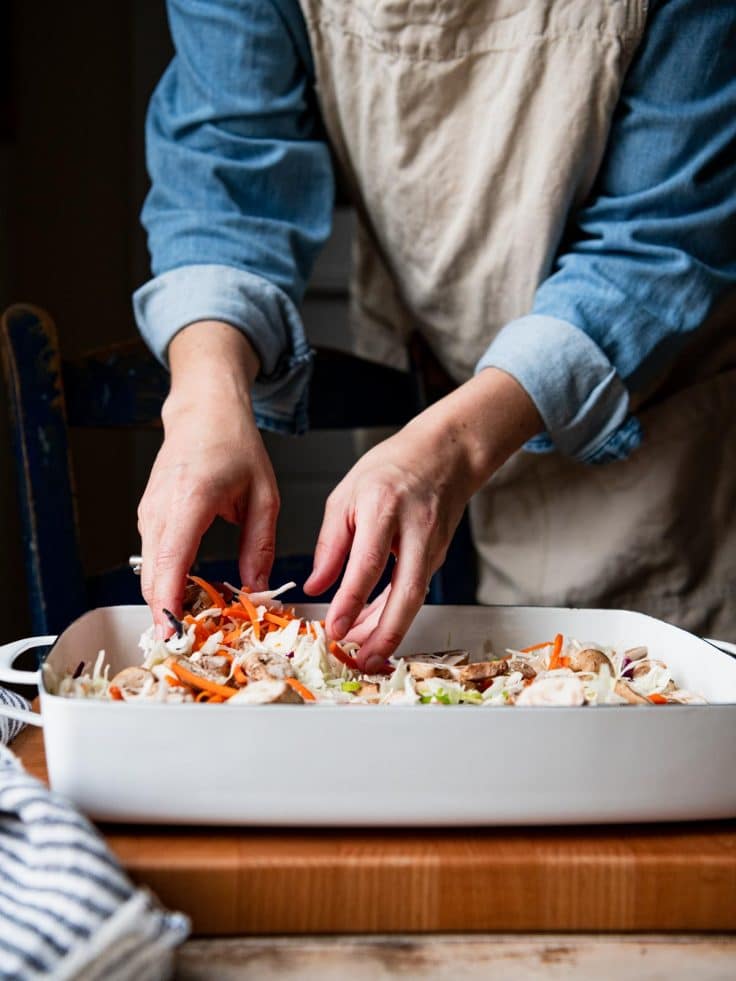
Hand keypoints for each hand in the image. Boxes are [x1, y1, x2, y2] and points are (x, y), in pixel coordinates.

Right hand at [137, 321, 278, 633]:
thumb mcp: (264, 496)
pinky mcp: (148, 519)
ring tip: (199, 628)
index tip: (177, 636)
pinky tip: (193, 597)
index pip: (171, 562)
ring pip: (150, 573)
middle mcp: (160, 510)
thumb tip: (256, 590)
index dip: (170, 604)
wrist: (203, 412)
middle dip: (169, 616)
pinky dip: (168, 583)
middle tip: (196, 646)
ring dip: (169, 602)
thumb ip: (261, 545)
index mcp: (190, 501)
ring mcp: (149, 515)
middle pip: (153, 578)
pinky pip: (154, 560)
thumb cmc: (234, 446)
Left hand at [304, 368, 540, 671]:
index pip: (368, 564)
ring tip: (364, 655)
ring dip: (390, 631)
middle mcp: (414, 530)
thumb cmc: (392, 467)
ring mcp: (433, 545)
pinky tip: (375, 627)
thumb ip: (330, 543)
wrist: (445, 454)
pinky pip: (414, 590)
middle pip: (406, 593)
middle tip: (362, 660)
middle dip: (385, 633)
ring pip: (414, 598)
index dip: (351, 601)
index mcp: (383, 508)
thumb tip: (316, 586)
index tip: (335, 628)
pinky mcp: (439, 556)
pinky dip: (394, 613)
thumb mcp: (346, 494)